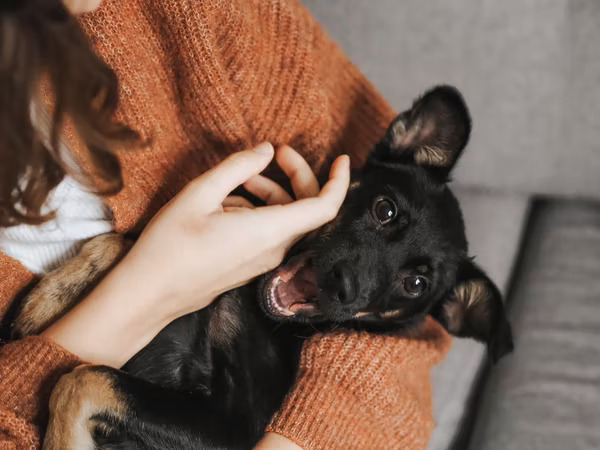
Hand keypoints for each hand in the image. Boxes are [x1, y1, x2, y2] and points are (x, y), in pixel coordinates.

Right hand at [123, 142, 348, 319]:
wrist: (149, 295)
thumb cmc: (169, 245)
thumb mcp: (199, 194)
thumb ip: (237, 167)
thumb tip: (266, 151)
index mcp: (269, 231)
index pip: (325, 208)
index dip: (339, 182)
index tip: (342, 158)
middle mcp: (274, 249)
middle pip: (306, 209)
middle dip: (297, 175)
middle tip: (275, 153)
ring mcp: (264, 261)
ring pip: (285, 219)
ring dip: (271, 192)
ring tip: (239, 178)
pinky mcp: (252, 266)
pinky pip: (269, 232)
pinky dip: (258, 209)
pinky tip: (226, 202)